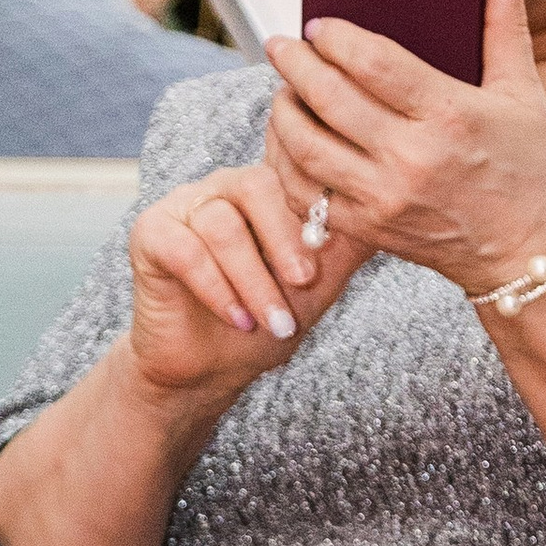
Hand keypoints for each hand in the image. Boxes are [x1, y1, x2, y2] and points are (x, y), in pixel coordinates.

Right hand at [122, 156, 372, 399]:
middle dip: (284, 243)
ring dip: (252, 280)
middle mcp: (224, 186)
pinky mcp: (151, 232)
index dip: (311, 216)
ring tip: (269, 322)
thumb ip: (345, 246)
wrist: (207, 370)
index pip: (293, 174)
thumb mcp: (318, 286)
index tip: (325, 264)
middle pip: (256, 188)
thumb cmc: (263, 323)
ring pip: (222, 225)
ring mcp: (185, 205)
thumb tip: (395, 208)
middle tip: (304, 285)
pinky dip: (216, 289)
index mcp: (266, 188)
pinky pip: (186, 250)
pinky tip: (236, 319)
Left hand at [262, 0, 545, 298]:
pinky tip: (289, 142)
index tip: (318, 25)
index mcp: (450, 115)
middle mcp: (410, 159)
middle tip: (281, 46)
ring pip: (305, 149)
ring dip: (283, 114)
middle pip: (328, 101)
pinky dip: (287, 165)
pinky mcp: (368, 229)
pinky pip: (306, 195)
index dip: (336, 38)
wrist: (526, 253)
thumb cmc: (529, 171)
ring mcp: (383, 198)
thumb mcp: (522, 92)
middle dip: (295, 66)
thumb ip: (504, 24)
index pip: (373, 63)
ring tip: (283, 91)